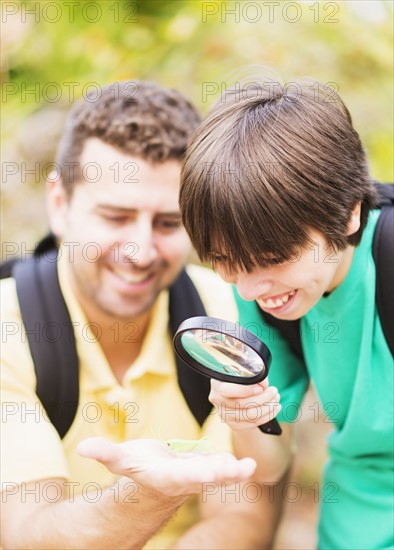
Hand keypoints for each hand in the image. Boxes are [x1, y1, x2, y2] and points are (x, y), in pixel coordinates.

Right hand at [77, 437, 255, 496]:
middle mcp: (185, 480)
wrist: (155, 480)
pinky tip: (251, 464)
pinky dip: (237, 468)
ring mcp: (200, 476)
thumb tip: (83, 447)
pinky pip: (225, 469)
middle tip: (232, 468)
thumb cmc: (138, 468)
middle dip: (217, 473)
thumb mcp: (121, 460)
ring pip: (219, 475)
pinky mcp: (209, 468)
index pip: (178, 476)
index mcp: (165, 477)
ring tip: (248, 466)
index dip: (192, 474)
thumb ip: (105, 453)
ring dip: (234, 472)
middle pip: (203, 477)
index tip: (206, 472)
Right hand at [209, 378, 280, 431]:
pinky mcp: (233, 425)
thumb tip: (264, 384)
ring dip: (268, 408)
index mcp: (217, 385)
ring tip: (276, 399)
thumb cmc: (239, 379)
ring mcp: (224, 414)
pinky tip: (274, 409)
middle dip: (263, 398)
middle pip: (242, 404)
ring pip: (249, 415)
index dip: (246, 390)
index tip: (261, 388)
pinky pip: (253, 423)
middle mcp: (217, 401)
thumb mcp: (243, 372)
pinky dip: (267, 416)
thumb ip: (253, 375)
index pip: (228, 390)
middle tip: (274, 391)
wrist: (235, 393)